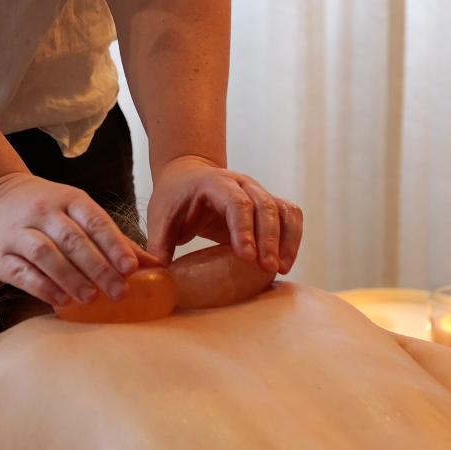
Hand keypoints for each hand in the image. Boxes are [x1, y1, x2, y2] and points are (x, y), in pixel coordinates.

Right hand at [0, 172, 159, 306]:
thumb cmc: (48, 210)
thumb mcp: (80, 213)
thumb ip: (114, 239)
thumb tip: (154, 265)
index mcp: (69, 200)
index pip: (95, 222)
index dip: (114, 245)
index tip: (131, 268)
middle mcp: (44, 213)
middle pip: (72, 240)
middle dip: (98, 267)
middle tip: (119, 291)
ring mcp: (19, 232)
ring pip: (46, 254)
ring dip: (70, 277)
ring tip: (91, 298)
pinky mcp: (0, 254)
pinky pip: (22, 271)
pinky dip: (42, 286)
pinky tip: (60, 300)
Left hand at [147, 156, 302, 275]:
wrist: (188, 175)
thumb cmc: (173, 198)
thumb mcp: (160, 218)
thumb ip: (158, 244)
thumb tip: (157, 273)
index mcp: (214, 183)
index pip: (236, 203)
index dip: (243, 228)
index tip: (247, 256)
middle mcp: (242, 183)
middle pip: (264, 206)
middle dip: (269, 239)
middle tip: (268, 268)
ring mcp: (258, 192)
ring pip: (283, 210)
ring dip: (286, 240)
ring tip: (280, 269)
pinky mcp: (268, 204)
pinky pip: (290, 216)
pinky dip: (293, 237)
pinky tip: (286, 263)